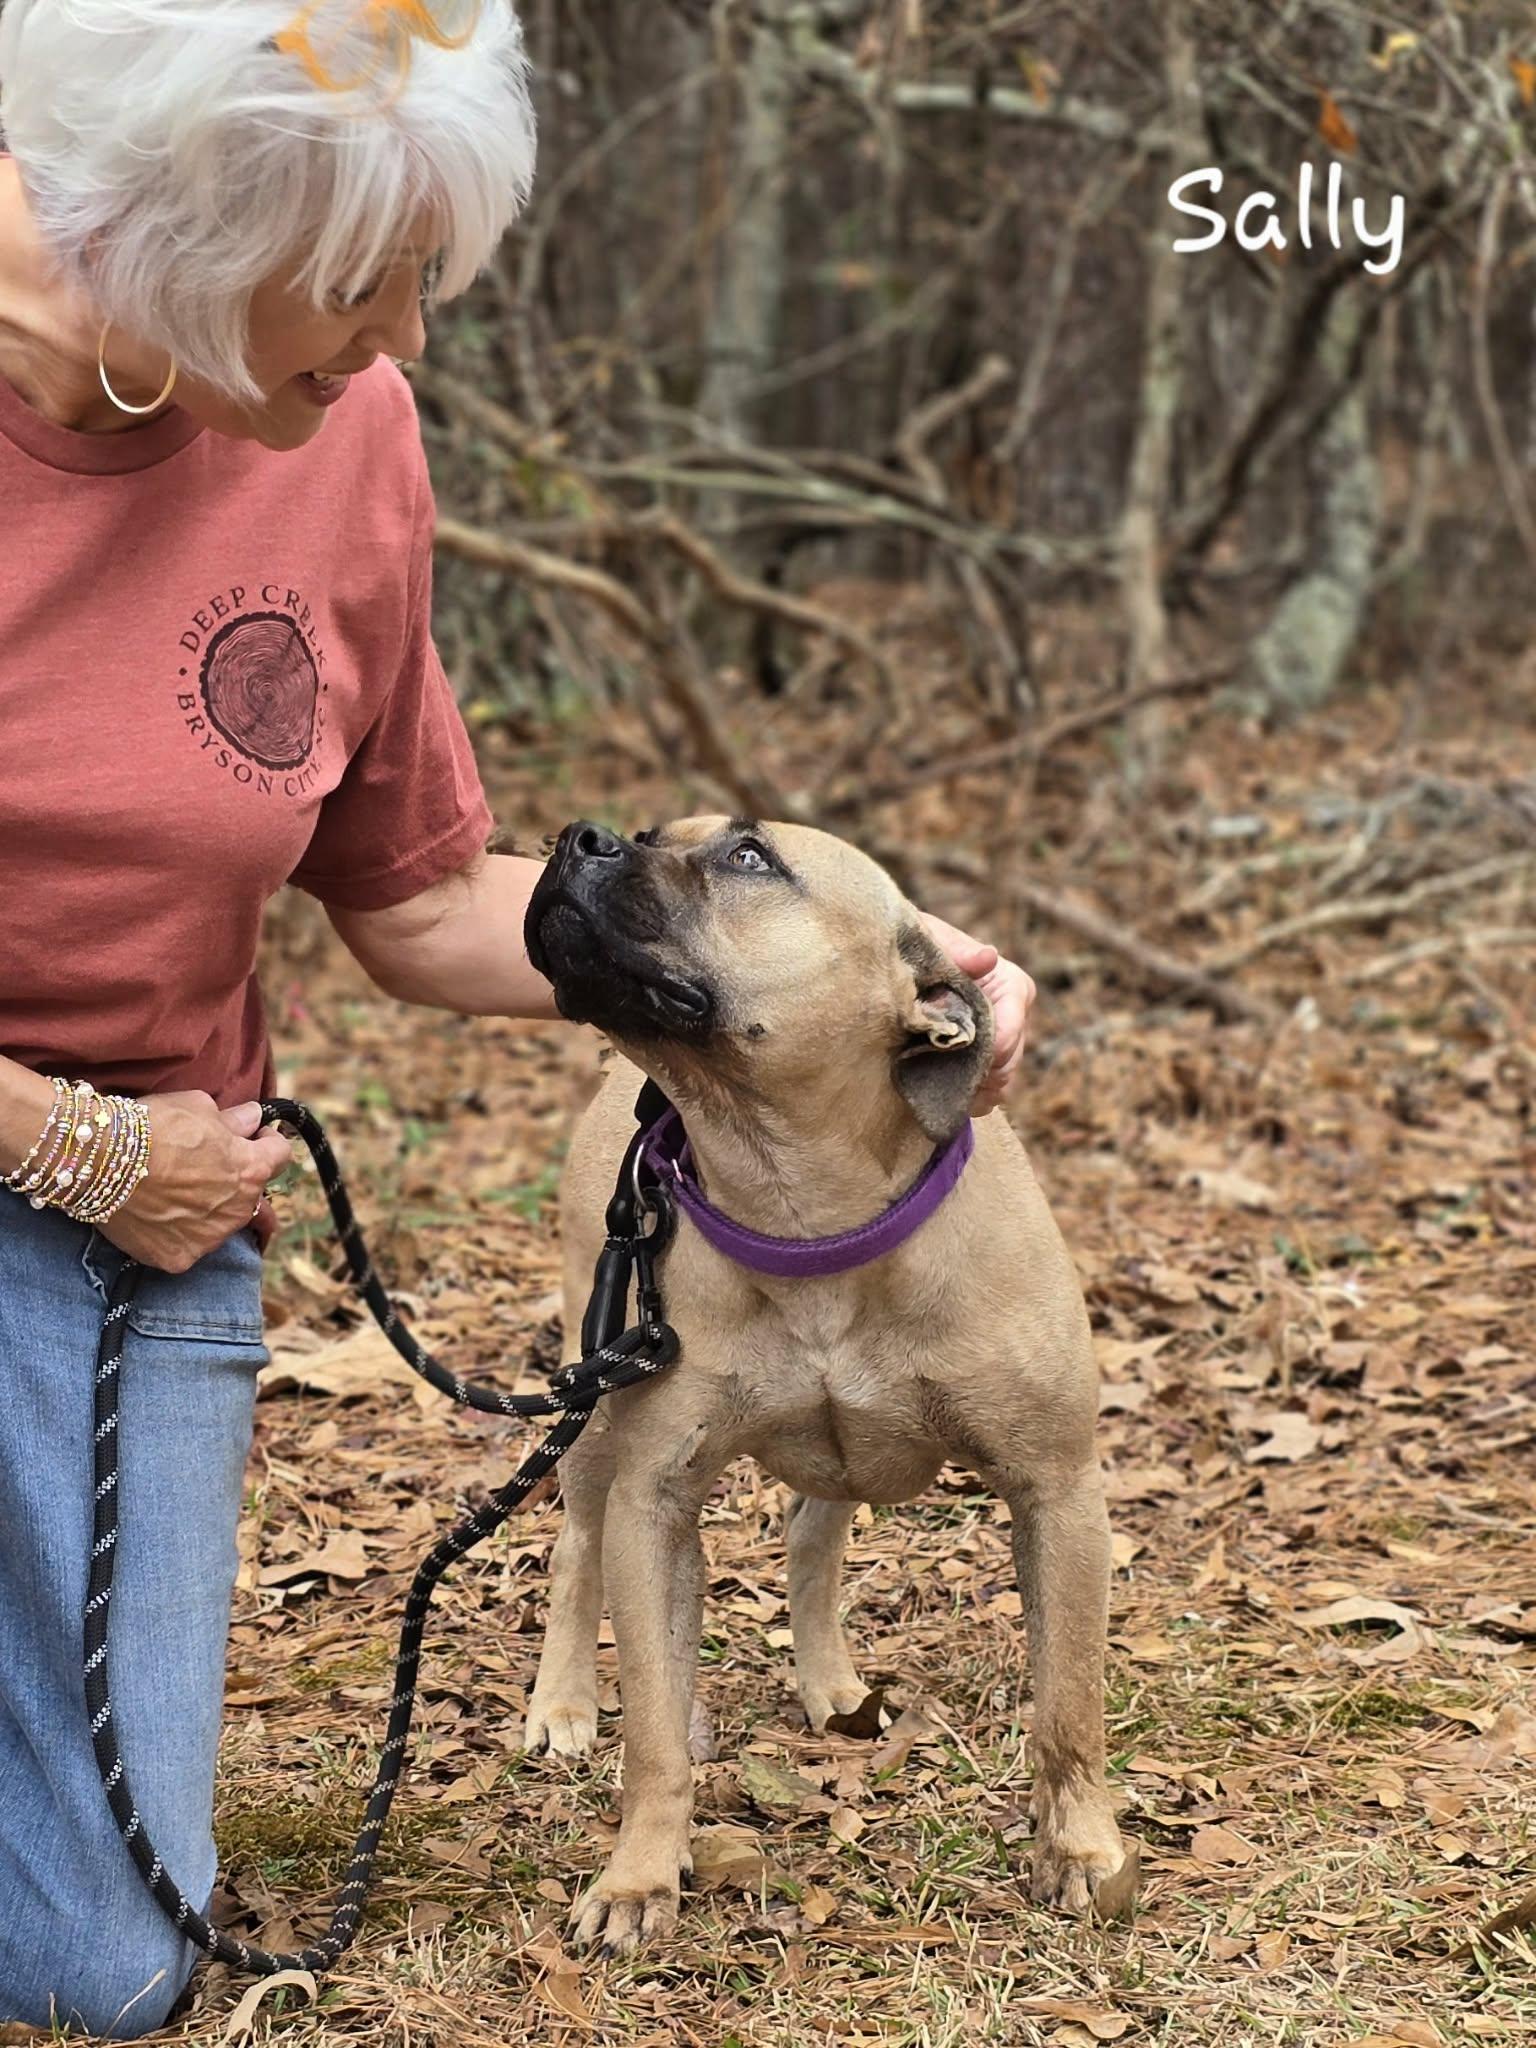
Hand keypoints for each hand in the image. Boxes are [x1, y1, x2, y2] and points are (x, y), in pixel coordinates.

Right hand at [96, 1093, 292, 1273]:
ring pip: (220, 1223)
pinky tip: (155, 1215)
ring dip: (208, 1209)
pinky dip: (176, 1233)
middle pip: (251, 1195)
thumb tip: (253, 1117)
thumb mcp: (198, 1107)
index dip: (266, 1143)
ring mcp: (210, 1238)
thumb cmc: (153, 1127)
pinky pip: (187, 1245)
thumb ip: (233, 1118)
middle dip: (236, 1181)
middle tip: (203, 1168)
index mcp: (251, 1169)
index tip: (252, 1138)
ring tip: (172, 1192)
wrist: (101, 1162)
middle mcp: (239, 1209)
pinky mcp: (179, 1258)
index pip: (280, 1156)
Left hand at [918, 912, 1036, 1115]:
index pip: (1011, 1030)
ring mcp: (1005, 1044)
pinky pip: (989, 1096)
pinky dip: (967, 1099)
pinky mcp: (989, 1064)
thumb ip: (958, 950)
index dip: (987, 1049)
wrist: (903, 967)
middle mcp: (1016, 1017)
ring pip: (1001, 1083)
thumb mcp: (933, 940)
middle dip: (975, 1071)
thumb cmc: (920, 949)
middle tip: (935, 1071)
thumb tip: (988, 956)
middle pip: (1008, 1062)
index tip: (951, 1051)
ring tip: (935, 1084)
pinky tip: (941, 1094)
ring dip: (970, 1088)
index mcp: (1012, 986)